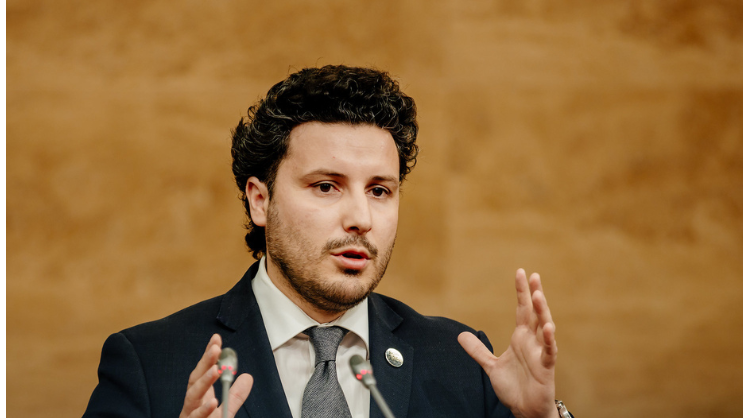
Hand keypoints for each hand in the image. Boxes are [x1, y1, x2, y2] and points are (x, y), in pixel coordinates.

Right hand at [180, 334, 253, 417]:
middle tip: (216, 348)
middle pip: (195, 379)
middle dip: (205, 363)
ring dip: (204, 382)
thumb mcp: (223, 413)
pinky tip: (212, 402)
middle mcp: (191, 405)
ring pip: (192, 397)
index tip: (216, 338)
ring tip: (216, 370)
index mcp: (199, 398)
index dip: (208, 355)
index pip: (203, 372)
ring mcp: (189, 416)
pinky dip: (203, 411)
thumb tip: (247, 377)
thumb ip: (234, 396)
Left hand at [458, 269, 558, 417]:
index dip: (521, 292)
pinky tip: (549, 327)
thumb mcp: (490, 366)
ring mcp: (540, 352)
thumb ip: (478, 350)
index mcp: (521, 338)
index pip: (522, 310)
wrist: (525, 409)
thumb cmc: (514, 387)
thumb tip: (461, 335)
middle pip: (535, 313)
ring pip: (545, 327)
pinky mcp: (546, 367)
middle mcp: (532, 341)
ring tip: (538, 294)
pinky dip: (550, 340)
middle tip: (534, 275)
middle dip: (534, 294)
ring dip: (542, 311)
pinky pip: (549, 351)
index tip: (522, 272)